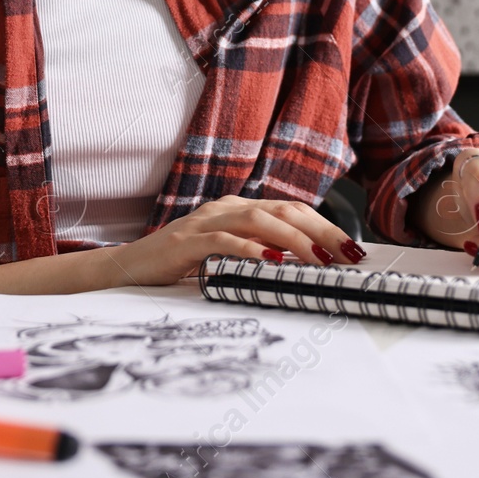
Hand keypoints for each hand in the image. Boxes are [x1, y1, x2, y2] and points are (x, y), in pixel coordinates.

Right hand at [100, 195, 367, 287]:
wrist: (127, 268)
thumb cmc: (180, 266)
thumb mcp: (227, 256)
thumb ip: (258, 254)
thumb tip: (304, 268)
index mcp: (238, 209)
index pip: (292, 210)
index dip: (325, 227)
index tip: (351, 249)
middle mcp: (225, 209)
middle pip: (283, 210)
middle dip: (320, 231)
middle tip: (347, 254)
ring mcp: (205, 222)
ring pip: (258, 219)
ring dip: (293, 238)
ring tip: (319, 258)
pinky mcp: (186, 242)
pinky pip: (223, 240)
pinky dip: (249, 248)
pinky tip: (269, 259)